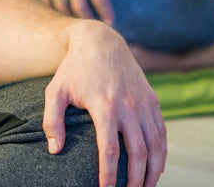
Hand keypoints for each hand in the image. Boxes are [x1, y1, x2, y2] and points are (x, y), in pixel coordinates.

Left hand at [42, 19, 165, 186]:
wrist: (100, 41)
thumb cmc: (73, 69)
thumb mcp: (55, 91)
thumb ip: (52, 120)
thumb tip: (55, 150)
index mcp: (104, 106)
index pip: (111, 150)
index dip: (110, 174)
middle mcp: (128, 105)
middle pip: (138, 153)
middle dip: (135, 180)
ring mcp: (143, 102)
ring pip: (155, 145)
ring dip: (153, 171)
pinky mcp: (152, 100)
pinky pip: (162, 132)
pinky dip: (161, 154)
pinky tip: (155, 168)